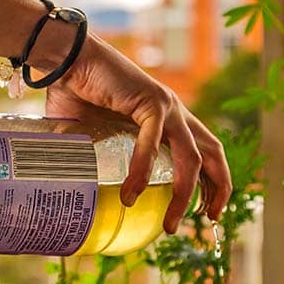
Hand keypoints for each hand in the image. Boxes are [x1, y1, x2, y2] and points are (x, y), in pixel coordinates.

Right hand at [45, 34, 231, 233]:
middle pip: (213, 154)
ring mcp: (167, 106)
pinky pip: (153, 143)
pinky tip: (131, 193)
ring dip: (183, 194)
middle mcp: (174, 112)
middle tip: (208, 220)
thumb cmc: (75, 92)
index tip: (207, 211)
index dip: (214, 181)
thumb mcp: (92, 133)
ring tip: (169, 224)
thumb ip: (94, 155)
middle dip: (218, 190)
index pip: (204, 151)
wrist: (65, 59)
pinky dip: (143, 170)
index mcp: (167, 118)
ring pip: (192, 158)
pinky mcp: (151, 101)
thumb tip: (79, 188)